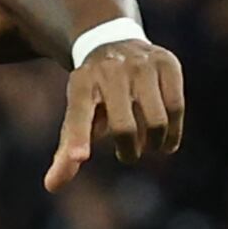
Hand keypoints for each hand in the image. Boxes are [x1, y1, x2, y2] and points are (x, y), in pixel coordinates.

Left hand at [44, 39, 184, 190]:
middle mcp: (110, 70)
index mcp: (81, 85)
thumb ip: (67, 152)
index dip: (79, 139)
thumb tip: (51, 186)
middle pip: (124, 128)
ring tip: (148, 144)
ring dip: (154, 144)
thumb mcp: (77, 116)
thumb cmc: (94, 94)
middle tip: (127, 155)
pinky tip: (166, 138)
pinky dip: (173, 131)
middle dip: (129, 151)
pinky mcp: (166, 63)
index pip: (79, 116)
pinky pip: (176, 108)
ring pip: (156, 121)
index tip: (80, 158)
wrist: (113, 41)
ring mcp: (141, 64)